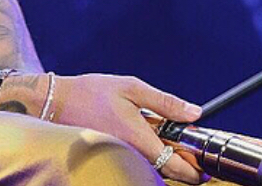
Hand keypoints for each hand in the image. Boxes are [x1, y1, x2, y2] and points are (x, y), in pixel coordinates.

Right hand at [51, 74, 204, 182]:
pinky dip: (150, 156)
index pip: (175, 167)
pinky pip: (138, 163)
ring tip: (172, 142)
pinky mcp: (112, 157)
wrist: (55, 102)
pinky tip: (149, 138)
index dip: (195, 172)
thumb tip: (195, 113)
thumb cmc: (92, 92)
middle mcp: (129, 154)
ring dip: (167, 160)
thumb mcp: (132, 88)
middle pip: (166, 172)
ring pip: (152, 169)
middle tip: (193, 154)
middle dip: (184, 167)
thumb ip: (165, 103)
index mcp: (138, 138)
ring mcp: (120, 158)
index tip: (206, 169)